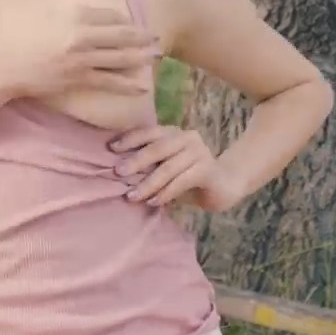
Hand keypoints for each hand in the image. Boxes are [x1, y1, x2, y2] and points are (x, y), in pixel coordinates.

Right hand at [0, 6, 160, 99]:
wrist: (4, 65)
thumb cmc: (19, 37)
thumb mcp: (44, 13)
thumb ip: (68, 11)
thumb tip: (87, 12)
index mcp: (74, 15)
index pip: (110, 16)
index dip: (126, 21)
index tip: (135, 24)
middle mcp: (82, 34)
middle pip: (121, 34)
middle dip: (142, 37)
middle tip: (157, 38)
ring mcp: (82, 58)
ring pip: (120, 57)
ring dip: (141, 57)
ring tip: (156, 56)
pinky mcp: (78, 78)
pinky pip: (109, 82)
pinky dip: (128, 85)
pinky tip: (142, 86)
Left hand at [109, 125, 241, 212]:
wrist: (224, 187)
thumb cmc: (188, 177)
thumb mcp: (166, 167)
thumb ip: (150, 165)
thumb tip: (119, 171)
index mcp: (174, 133)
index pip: (150, 132)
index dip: (130, 139)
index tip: (111, 149)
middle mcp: (187, 137)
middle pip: (157, 148)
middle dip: (136, 161)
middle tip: (118, 173)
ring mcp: (200, 152)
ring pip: (168, 168)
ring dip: (148, 183)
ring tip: (132, 196)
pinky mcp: (207, 169)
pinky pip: (181, 181)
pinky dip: (165, 193)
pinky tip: (153, 202)